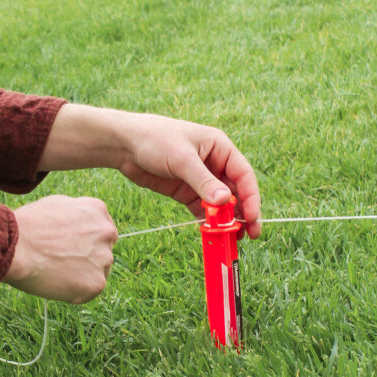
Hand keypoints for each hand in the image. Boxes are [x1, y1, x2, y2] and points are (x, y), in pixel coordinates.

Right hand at [4, 195, 117, 302]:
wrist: (15, 246)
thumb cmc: (26, 226)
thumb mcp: (55, 205)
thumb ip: (75, 215)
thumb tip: (78, 226)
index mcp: (97, 210)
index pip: (100, 229)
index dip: (84, 240)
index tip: (70, 247)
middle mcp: (107, 233)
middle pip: (102, 250)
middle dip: (86, 257)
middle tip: (61, 261)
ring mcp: (104, 259)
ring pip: (97, 271)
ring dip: (80, 274)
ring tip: (54, 270)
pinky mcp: (96, 283)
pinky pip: (88, 290)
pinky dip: (74, 290)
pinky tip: (55, 282)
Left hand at [41, 105, 261, 238]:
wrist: (123, 144)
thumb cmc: (155, 138)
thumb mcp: (182, 159)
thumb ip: (204, 181)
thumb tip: (225, 202)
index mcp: (220, 148)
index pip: (243, 175)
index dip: (251, 197)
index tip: (252, 217)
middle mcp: (214, 164)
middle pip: (235, 192)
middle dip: (242, 213)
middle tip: (249, 234)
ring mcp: (200, 180)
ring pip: (220, 204)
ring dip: (226, 221)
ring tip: (232, 238)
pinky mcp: (185, 192)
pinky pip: (202, 210)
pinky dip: (208, 222)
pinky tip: (212, 234)